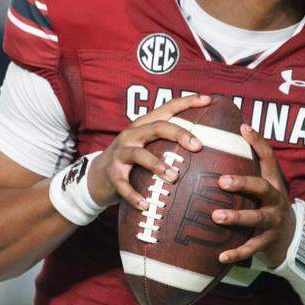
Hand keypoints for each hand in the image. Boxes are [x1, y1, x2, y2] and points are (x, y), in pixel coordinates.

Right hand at [86, 94, 208, 208]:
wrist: (97, 176)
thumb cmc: (132, 161)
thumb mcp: (148, 146)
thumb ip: (168, 142)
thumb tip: (204, 146)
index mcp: (144, 125)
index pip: (167, 109)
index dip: (187, 102)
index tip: (208, 100)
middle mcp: (132, 135)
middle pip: (157, 127)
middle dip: (179, 134)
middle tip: (198, 146)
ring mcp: (120, 153)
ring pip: (139, 154)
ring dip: (157, 165)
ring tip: (173, 177)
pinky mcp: (111, 173)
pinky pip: (123, 185)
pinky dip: (134, 195)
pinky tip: (146, 204)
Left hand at [213, 124, 295, 267]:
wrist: (288, 237)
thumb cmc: (264, 204)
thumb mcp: (262, 186)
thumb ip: (246, 169)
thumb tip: (220, 141)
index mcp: (273, 183)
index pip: (268, 158)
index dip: (258, 142)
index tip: (243, 128)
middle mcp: (275, 200)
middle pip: (263, 188)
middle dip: (243, 184)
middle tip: (222, 181)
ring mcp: (273, 221)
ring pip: (257, 219)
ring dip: (236, 217)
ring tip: (216, 216)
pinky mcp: (268, 242)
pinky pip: (251, 248)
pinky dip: (236, 253)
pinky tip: (220, 256)